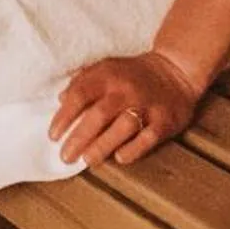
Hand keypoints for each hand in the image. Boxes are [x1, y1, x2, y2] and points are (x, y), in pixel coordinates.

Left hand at [49, 49, 201, 167]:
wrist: (176, 70)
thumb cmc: (133, 74)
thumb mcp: (106, 68)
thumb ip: (82, 81)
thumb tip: (61, 99)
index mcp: (108, 75)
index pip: (80, 95)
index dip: (64, 117)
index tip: (53, 136)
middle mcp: (126, 90)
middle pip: (99, 115)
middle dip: (79, 137)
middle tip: (65, 156)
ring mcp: (147, 105)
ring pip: (123, 127)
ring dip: (103, 145)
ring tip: (88, 160)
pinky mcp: (165, 120)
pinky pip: (148, 137)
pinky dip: (134, 148)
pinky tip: (120, 157)